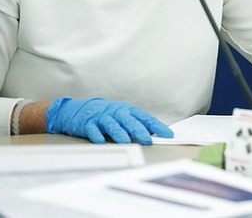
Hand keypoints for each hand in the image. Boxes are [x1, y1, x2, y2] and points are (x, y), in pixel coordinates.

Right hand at [46, 97, 172, 143]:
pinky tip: (100, 141)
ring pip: (112, 125)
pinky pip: (93, 129)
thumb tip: (156, 135)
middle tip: (147, 140)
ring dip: (119, 133)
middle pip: (130, 121)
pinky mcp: (89, 123)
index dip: (157, 126)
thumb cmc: (110, 115)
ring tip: (125, 142)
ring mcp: (103, 118)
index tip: (168, 134)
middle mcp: (118, 113)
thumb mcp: (125, 118)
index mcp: (129, 111)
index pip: (146, 118)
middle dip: (139, 130)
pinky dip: (96, 135)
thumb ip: (139, 126)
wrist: (83, 109)